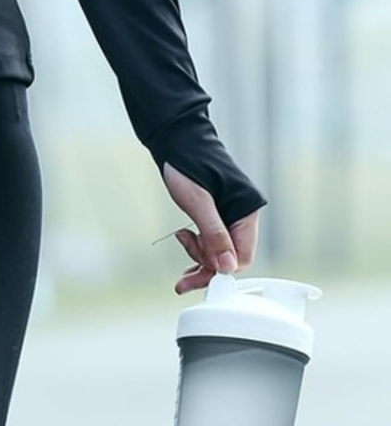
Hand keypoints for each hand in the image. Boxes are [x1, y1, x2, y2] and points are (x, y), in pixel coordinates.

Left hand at [162, 163, 259, 295]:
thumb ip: (214, 235)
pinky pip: (210, 242)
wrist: (178, 145)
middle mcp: (242, 217)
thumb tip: (226, 266)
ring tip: (182, 241)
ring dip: (198, 258)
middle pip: (229, 258)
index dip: (220, 270)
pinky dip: (196, 247)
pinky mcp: (216, 217)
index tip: (197, 276)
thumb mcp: (199, 204)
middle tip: (182, 280)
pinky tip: (183, 237)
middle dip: (205, 268)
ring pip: (218, 253)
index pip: (242, 257)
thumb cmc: (189, 167)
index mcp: (247, 212)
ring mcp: (229, 218)